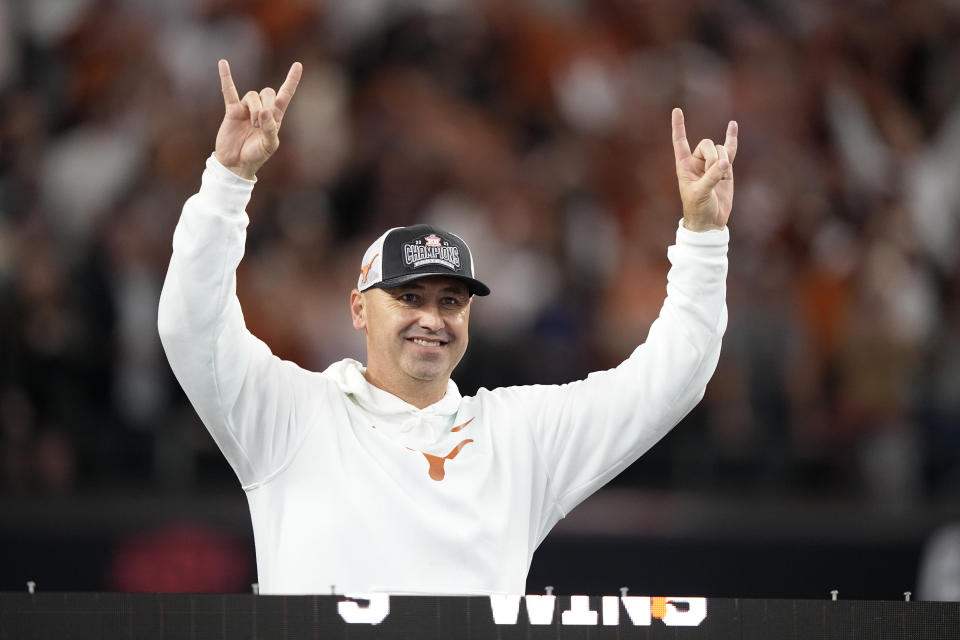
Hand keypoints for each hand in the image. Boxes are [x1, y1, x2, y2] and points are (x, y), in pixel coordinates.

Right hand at [214, 59, 302, 179]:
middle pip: (267, 92)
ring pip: (252, 95)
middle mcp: (262, 109)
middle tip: (261, 124)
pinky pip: (229, 91)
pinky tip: (223, 63)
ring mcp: (247, 109)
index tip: (298, 65)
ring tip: (253, 125)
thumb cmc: (256, 155)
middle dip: (266, 105)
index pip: (285, 94)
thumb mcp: (269, 145)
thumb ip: (270, 129)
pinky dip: (226, 77)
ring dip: (254, 109)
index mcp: (275, 117)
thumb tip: (264, 112)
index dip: (291, 80)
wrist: (236, 163)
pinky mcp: (232, 110)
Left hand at [671, 108, 737, 231]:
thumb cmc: (698, 208)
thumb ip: (711, 177)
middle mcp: (697, 161)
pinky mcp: (725, 169)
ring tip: (719, 180)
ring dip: (722, 162)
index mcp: (684, 166)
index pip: (680, 142)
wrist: (710, 221)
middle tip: (712, 174)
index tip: (676, 110)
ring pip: (720, 149)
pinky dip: (732, 138)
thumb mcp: (701, 193)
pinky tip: (732, 125)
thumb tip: (724, 163)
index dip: (679, 127)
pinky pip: (729, 150)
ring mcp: (712, 164)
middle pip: (708, 144)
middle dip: (713, 157)